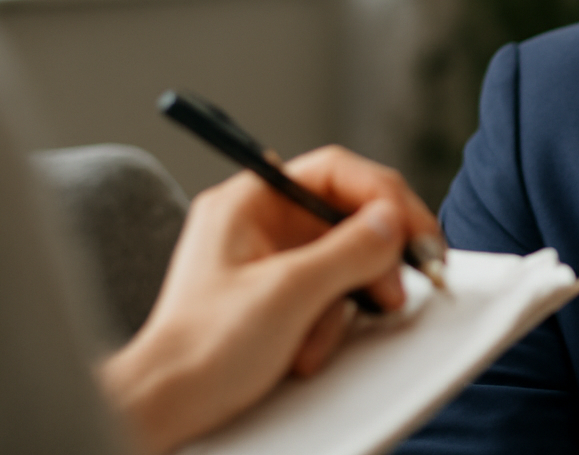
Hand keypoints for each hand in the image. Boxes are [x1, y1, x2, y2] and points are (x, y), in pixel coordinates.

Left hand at [98, 145, 444, 453]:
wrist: (165, 408)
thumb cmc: (201, 350)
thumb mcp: (290, 292)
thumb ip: (350, 249)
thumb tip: (393, 221)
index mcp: (250, 202)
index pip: (336, 170)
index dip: (383, 195)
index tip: (414, 229)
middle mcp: (260, 223)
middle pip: (346, 214)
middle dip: (375, 254)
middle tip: (400, 282)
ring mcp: (269, 260)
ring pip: (343, 257)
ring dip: (351, 296)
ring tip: (335, 328)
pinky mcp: (277, 296)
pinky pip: (329, 291)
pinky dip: (330, 320)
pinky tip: (308, 348)